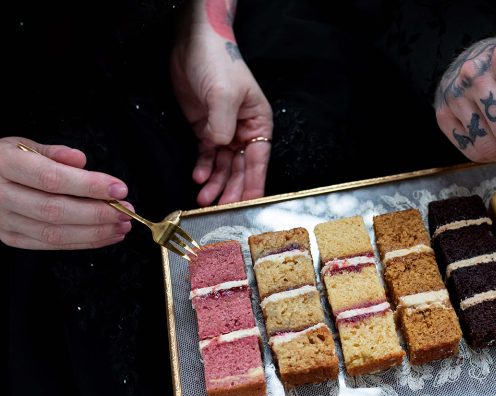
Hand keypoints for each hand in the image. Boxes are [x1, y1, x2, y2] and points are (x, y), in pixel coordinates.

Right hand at [0, 137, 132, 249]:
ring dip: (95, 232)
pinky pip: (50, 245)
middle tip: (126, 211)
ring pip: (54, 233)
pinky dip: (83, 242)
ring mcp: (3, 221)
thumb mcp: (21, 145)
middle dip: (98, 213)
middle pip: (55, 210)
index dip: (88, 185)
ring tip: (122, 225)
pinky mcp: (10, 238)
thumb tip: (80, 160)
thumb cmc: (3, 160)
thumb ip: (53, 152)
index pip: (51, 178)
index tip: (119, 188)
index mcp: (3, 165)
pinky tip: (106, 235)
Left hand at [171, 0, 272, 205]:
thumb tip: (221, 146)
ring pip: (223, 166)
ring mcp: (224, 130)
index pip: (259, 160)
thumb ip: (222, 125)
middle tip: (221, 209)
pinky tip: (198, 179)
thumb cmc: (219, 63)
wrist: (195, 44)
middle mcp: (244, 131)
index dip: (254, 183)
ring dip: (215, 183)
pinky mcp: (205, 128)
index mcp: (259, 123)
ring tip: (203, 199)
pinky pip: (207, 155)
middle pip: (241, 168)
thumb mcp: (224, 94)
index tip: (249, 204)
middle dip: (232, 189)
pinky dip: (203, 168)